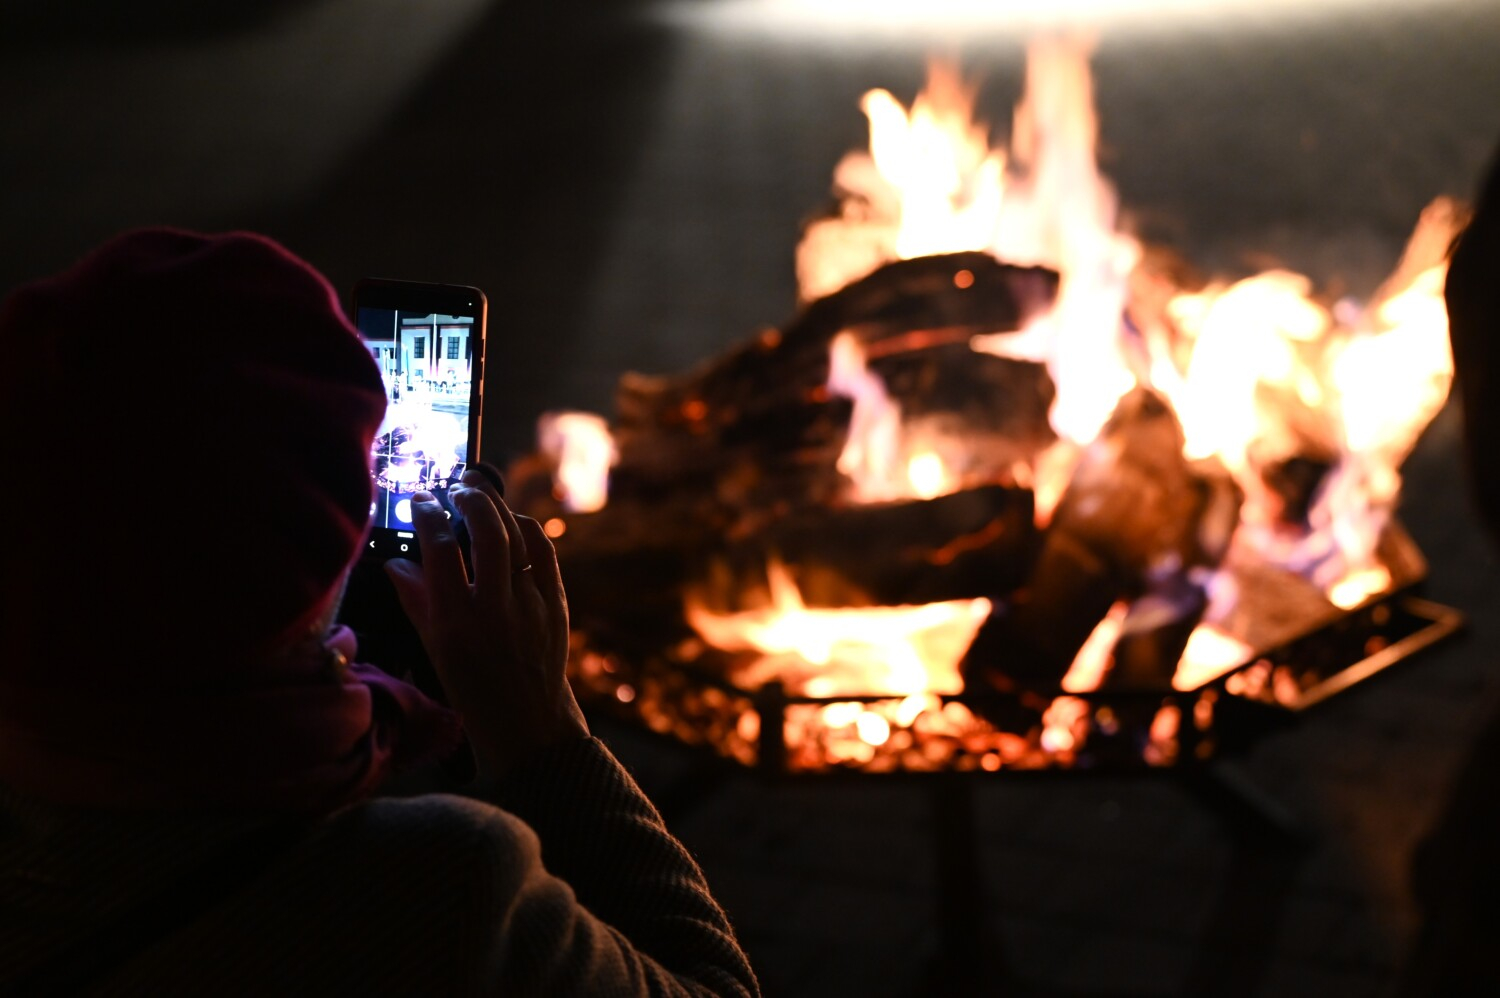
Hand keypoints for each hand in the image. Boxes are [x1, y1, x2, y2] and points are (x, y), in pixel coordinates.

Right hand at [385, 468, 587, 779]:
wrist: (527, 720)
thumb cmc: (472, 686)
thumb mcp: (433, 647)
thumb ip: (416, 601)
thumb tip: (397, 562)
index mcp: (456, 621)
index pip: (439, 550)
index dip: (428, 515)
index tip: (420, 500)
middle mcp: (495, 608)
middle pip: (486, 532)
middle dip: (469, 498)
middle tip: (456, 485)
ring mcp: (530, 604)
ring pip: (518, 536)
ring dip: (498, 505)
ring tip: (480, 490)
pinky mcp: (556, 603)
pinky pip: (544, 552)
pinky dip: (527, 528)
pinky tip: (511, 520)